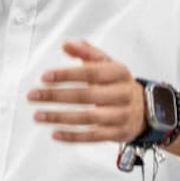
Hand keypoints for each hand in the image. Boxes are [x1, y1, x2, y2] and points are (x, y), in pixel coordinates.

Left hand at [29, 40, 146, 143]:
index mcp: (119, 72)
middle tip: (34, 95)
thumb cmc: (118, 83)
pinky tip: (54, 132)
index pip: (91, 72)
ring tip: (38, 115)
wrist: (145, 108)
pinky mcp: (117, 133)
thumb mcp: (107, 64)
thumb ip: (86, 52)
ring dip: (60, 117)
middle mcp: (122, 93)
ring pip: (88, 117)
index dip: (67, 74)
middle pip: (86, 95)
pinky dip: (72, 136)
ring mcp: (121, 115)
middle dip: (56, 95)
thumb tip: (67, 44)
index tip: (45, 76)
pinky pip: (93, 136)